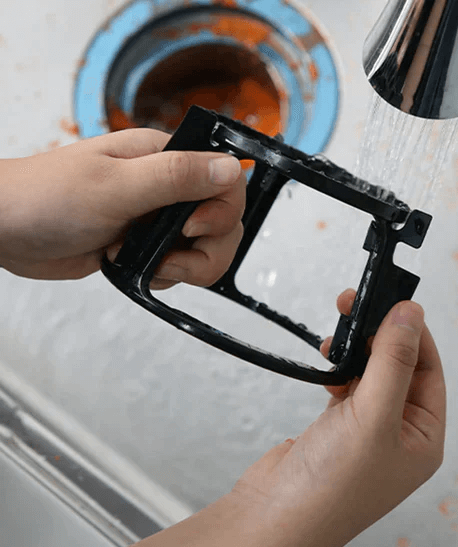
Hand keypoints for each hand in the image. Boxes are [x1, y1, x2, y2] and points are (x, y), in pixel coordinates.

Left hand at [0, 128, 244, 286]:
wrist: (1, 228)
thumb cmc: (44, 197)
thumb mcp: (116, 186)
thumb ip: (177, 176)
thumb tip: (230, 166)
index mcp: (163, 158)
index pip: (226, 179)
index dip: (221, 210)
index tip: (191, 227)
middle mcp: (166, 185)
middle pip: (224, 220)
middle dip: (209, 248)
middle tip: (173, 256)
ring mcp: (156, 216)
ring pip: (206, 246)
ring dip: (188, 266)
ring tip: (153, 265)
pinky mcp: (143, 243)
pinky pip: (179, 264)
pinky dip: (167, 275)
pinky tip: (136, 267)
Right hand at [115, 294, 445, 546]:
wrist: (271, 519)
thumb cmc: (329, 490)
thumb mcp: (373, 417)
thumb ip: (393, 362)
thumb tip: (410, 315)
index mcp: (424, 439)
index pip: (430, 370)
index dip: (414, 334)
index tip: (396, 302)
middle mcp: (400, 435)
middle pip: (400, 368)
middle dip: (380, 336)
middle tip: (360, 304)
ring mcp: (367, 433)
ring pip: (371, 374)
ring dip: (357, 350)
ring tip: (339, 333)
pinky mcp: (336, 429)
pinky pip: (347, 386)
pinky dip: (338, 369)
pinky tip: (328, 362)